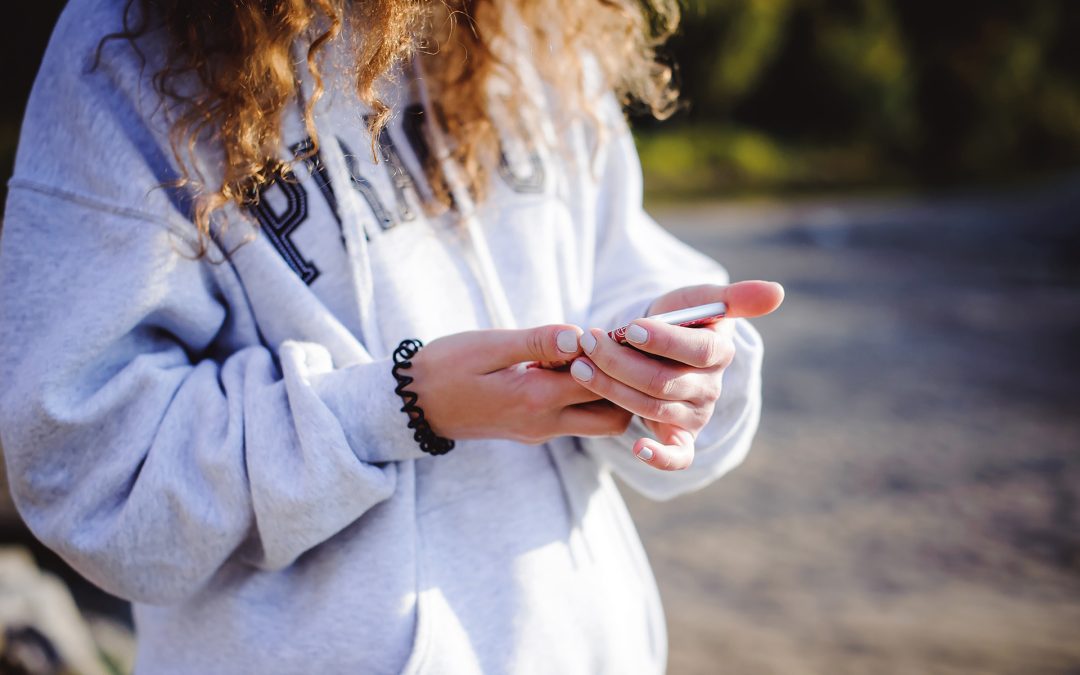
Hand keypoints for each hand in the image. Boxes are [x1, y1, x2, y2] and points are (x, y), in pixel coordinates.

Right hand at [408, 325, 632, 442]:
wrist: (412, 405)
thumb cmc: (445, 367)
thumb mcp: (488, 346)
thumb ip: (537, 342)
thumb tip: (580, 336)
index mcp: (534, 398)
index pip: (601, 383)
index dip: (616, 357)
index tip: (616, 331)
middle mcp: (544, 423)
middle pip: (613, 417)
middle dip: (625, 386)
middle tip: (615, 350)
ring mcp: (540, 431)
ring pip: (598, 423)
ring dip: (607, 394)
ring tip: (593, 358)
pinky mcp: (533, 430)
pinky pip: (576, 420)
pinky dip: (586, 397)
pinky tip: (572, 367)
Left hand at [570, 280, 784, 470]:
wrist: (655, 344)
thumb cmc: (677, 319)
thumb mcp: (698, 299)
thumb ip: (733, 296)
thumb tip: (777, 292)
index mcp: (720, 352)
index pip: (699, 350)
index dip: (665, 340)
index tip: (629, 327)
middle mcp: (711, 388)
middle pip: (664, 381)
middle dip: (620, 361)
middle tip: (588, 341)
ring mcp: (695, 417)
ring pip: (651, 407)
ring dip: (611, 388)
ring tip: (579, 365)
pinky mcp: (680, 439)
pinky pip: (677, 458)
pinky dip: (659, 457)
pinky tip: (637, 447)